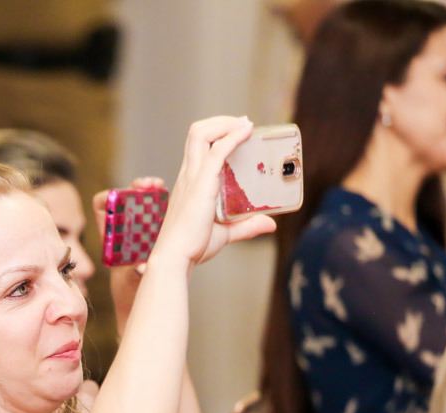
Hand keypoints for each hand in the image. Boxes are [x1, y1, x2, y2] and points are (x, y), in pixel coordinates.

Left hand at [92, 177, 162, 334]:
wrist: (142, 292)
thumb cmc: (130, 286)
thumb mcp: (130, 278)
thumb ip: (134, 273)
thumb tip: (140, 268)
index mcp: (110, 232)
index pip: (102, 204)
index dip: (108, 197)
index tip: (118, 195)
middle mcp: (125, 223)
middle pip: (127, 195)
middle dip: (137, 186)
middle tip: (148, 185)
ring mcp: (141, 221)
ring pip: (145, 198)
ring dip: (152, 190)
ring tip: (160, 186)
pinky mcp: (157, 224)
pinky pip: (160, 208)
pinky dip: (167, 202)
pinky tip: (176, 199)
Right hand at [150, 116, 275, 270]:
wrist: (175, 258)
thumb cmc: (192, 247)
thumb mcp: (225, 233)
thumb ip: (246, 227)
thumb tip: (270, 225)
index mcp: (190, 183)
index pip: (199, 146)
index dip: (217, 133)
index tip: (238, 130)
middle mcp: (188, 175)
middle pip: (197, 132)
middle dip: (221, 121)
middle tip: (244, 123)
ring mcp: (192, 178)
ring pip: (202, 134)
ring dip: (225, 123)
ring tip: (245, 124)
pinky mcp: (201, 184)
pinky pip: (216, 151)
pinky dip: (232, 137)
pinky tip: (246, 131)